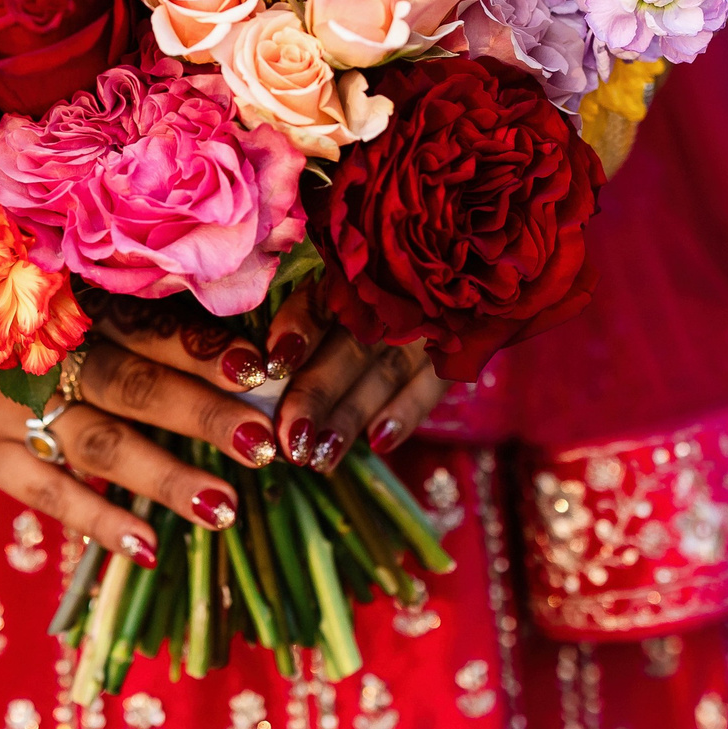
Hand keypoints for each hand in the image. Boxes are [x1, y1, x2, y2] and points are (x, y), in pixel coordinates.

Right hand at [0, 305, 278, 564]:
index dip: (201, 347)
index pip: (143, 322)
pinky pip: (48, 493)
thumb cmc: (27, 307)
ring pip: (96, 443)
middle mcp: (31, 347)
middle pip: (129, 383)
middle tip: (262, 444)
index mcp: (63, 293)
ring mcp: (2, 406)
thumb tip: (248, 346)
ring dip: (163, 476)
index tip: (261, 370)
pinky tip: (151, 547)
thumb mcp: (68, 285)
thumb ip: (139, 305)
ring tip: (224, 507)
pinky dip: (100, 520)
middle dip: (200, 415)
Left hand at [263, 288, 444, 470]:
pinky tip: (378, 443)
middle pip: (350, 345)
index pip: (323, 298)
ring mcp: (430, 319)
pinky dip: (407, 413)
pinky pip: (433, 383)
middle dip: (317, 393)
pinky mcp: (460, 349)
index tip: (274, 366)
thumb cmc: (370, 291)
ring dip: (352, 416)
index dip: (298, 329)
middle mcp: (392, 290)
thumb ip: (302, 313)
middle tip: (289, 437)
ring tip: (319, 458)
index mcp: (353, 270)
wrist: (468, 274)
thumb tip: (258, 366)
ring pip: (385, 370)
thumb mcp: (337, 288)